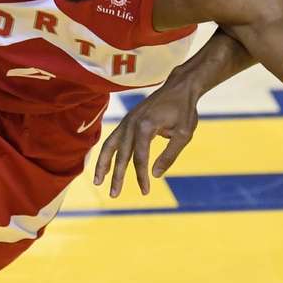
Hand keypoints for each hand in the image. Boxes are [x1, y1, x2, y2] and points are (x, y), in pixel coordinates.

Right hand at [91, 76, 200, 197]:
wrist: (179, 87)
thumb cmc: (184, 110)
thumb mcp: (183, 134)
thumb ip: (169, 155)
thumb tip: (155, 175)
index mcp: (146, 126)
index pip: (140, 158)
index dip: (141, 176)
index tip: (145, 191)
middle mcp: (132, 123)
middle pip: (122, 155)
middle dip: (117, 177)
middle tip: (114, 195)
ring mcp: (127, 120)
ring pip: (110, 145)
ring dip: (103, 165)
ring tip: (98, 182)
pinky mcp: (127, 120)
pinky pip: (113, 138)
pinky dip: (108, 152)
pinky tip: (106, 165)